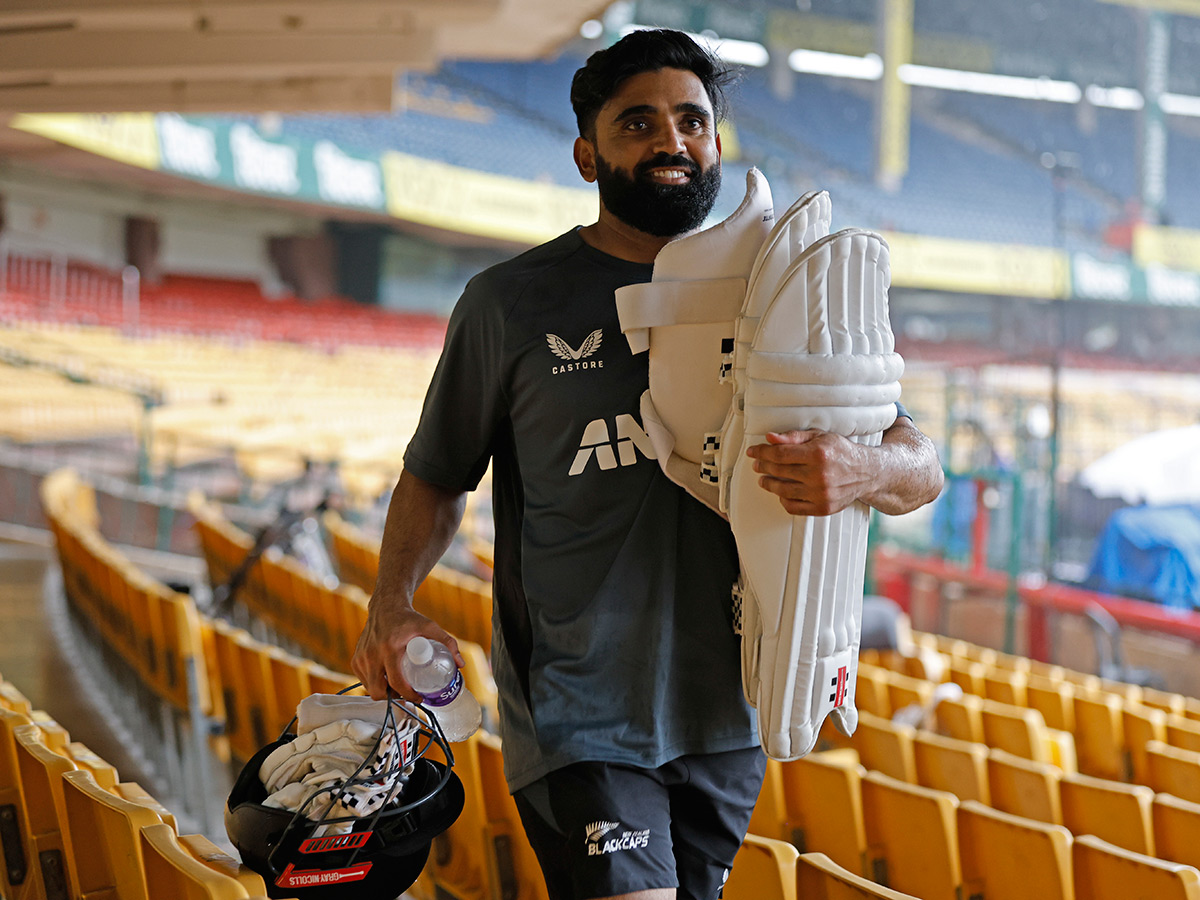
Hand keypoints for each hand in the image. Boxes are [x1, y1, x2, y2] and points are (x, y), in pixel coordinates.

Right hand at [351, 600, 463, 701]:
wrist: (385, 606)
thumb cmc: (408, 618)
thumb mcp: (430, 627)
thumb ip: (448, 643)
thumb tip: (460, 665)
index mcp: (390, 648)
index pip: (396, 682)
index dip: (408, 695)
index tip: (419, 697)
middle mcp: (372, 654)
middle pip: (378, 691)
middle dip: (393, 698)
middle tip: (406, 694)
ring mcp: (361, 657)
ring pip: (370, 687)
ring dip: (383, 692)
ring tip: (398, 688)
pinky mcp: (355, 658)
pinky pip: (363, 680)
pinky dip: (373, 684)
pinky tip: (385, 680)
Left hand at [745, 430, 870, 515]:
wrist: (866, 472)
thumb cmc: (842, 452)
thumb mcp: (820, 436)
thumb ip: (794, 437)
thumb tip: (770, 438)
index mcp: (818, 454)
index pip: (780, 454)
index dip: (762, 452)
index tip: (753, 452)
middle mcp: (819, 475)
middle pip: (779, 471)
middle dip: (763, 466)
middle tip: (757, 464)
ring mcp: (821, 494)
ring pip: (783, 490)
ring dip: (769, 484)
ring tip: (764, 479)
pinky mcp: (823, 508)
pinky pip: (793, 507)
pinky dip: (783, 499)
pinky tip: (780, 492)